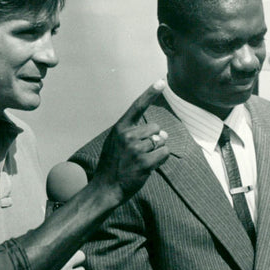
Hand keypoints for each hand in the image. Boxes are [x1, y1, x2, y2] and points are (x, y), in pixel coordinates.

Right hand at [93, 80, 169, 200]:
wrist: (105, 188)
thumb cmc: (112, 166)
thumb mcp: (115, 144)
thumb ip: (135, 135)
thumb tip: (162, 133)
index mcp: (120, 129)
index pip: (137, 107)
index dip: (150, 93)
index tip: (161, 82)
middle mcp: (127, 136)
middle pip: (156, 128)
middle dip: (155, 139)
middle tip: (142, 153)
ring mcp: (135, 149)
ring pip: (161, 141)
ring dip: (157, 151)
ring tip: (142, 162)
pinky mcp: (144, 162)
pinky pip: (164, 153)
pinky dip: (161, 159)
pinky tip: (148, 167)